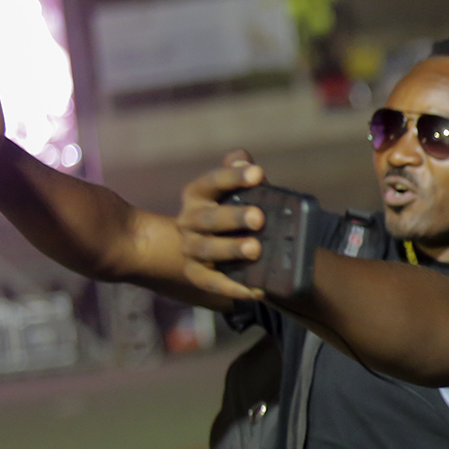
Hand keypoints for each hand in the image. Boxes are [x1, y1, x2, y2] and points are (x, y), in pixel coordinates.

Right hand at [175, 149, 268, 301]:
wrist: (210, 245)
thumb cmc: (232, 208)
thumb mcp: (235, 190)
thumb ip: (239, 172)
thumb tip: (243, 158)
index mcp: (196, 195)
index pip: (212, 182)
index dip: (233, 177)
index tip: (259, 173)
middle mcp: (188, 221)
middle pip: (208, 219)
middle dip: (234, 217)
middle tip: (259, 218)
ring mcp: (190, 248)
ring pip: (208, 250)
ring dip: (231, 249)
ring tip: (256, 249)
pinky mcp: (196, 274)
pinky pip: (211, 283)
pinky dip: (233, 287)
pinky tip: (257, 290)